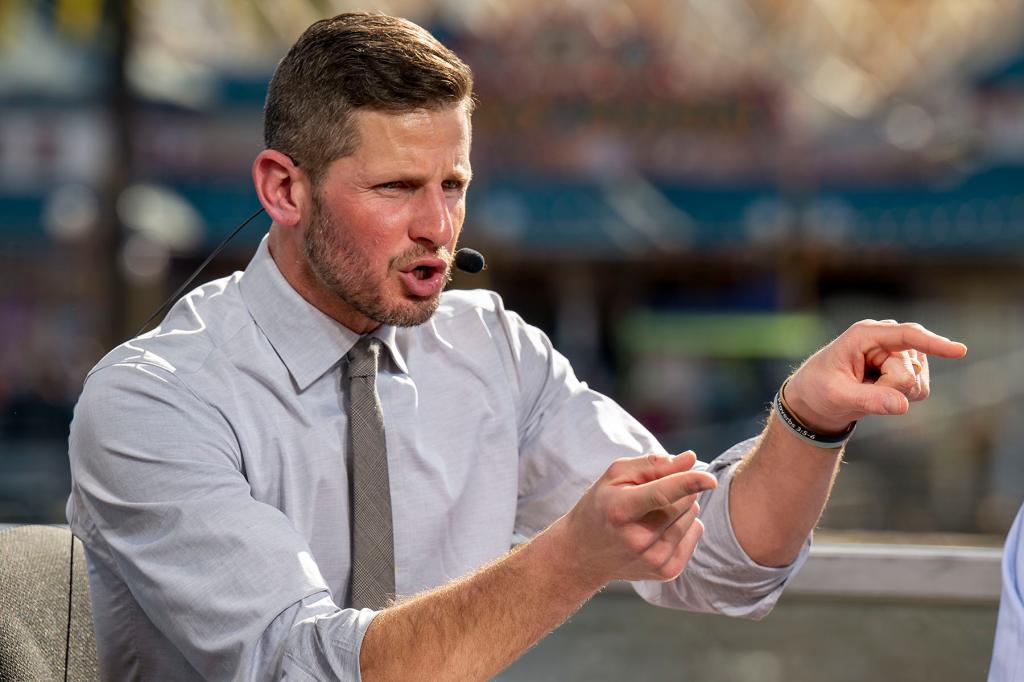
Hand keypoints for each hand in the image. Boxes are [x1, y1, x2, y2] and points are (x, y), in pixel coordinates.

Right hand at [558, 451, 716, 586]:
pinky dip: (685, 525)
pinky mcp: (666, 572)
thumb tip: (690, 459)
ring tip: (652, 513)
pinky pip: (695, 533)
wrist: (582, 554)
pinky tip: (661, 528)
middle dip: (678, 488)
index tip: (711, 479)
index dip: (688, 483)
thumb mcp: (615, 476)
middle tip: (651, 493)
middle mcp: (638, 539)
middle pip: (684, 501)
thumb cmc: (601, 505)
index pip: (662, 495)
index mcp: (620, 510)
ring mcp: (653, 559)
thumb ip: (653, 464)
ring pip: (693, 516)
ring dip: (681, 507)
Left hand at [785, 319, 967, 432]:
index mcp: (864, 334)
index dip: (933, 343)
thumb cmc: (820, 389)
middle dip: (889, 389)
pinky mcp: (907, 367)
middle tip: (859, 391)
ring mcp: (899, 352)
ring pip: (916, 382)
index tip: (959, 351)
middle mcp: (886, 338)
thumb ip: (868, 399)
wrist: (817, 397)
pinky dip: (902, 398)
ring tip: (867, 390)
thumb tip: (902, 405)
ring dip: (895, 394)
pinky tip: (880, 393)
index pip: (906, 335)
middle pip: (909, 370)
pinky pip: (920, 389)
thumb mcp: (837, 395)